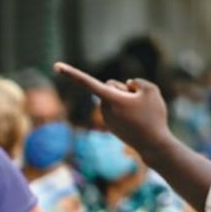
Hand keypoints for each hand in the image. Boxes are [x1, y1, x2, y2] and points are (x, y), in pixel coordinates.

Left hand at [54, 63, 171, 159]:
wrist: (154, 146)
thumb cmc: (153, 117)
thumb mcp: (152, 90)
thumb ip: (138, 81)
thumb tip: (127, 84)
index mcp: (109, 99)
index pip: (87, 82)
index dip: (71, 73)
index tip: (56, 66)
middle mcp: (103, 109)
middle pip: (111, 85)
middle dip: (123, 89)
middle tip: (139, 103)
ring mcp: (107, 119)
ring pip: (115, 97)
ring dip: (127, 100)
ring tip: (140, 114)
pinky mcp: (112, 126)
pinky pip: (119, 109)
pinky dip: (128, 110)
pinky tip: (138, 120)